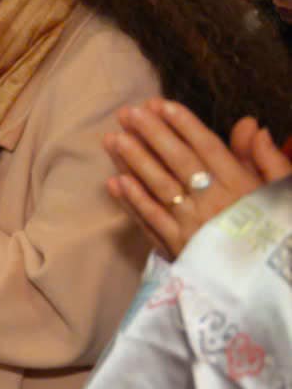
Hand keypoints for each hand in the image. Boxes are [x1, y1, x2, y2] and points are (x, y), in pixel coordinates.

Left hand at [105, 99, 291, 259]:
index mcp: (242, 186)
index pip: (208, 148)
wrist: (268, 284)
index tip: (160, 104)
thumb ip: (268, 159)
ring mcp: (193, 226)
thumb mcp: (282, 194)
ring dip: (134, 162)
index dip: (183, 125)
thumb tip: (251, 125)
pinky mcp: (178, 249)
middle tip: (128, 112)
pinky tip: (115, 182)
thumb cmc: (275, 233)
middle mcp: (215, 203)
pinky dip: (132, 201)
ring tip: (113, 139)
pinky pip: (152, 221)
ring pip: (159, 188)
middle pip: (178, 162)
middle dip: (151, 134)